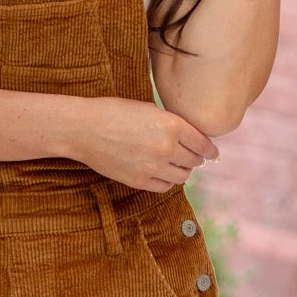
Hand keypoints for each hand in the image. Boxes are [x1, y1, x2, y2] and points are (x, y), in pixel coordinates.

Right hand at [66, 96, 218, 191]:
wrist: (84, 128)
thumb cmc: (115, 112)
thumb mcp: (149, 109)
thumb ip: (172, 124)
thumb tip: (190, 138)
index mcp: (172, 125)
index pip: (203, 144)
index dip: (210, 150)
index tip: (212, 154)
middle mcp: (167, 148)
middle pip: (194, 161)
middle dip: (195, 158)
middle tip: (191, 157)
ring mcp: (153, 167)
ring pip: (182, 176)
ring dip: (182, 171)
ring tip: (175, 165)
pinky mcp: (139, 181)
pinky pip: (165, 186)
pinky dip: (167, 180)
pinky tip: (161, 173)